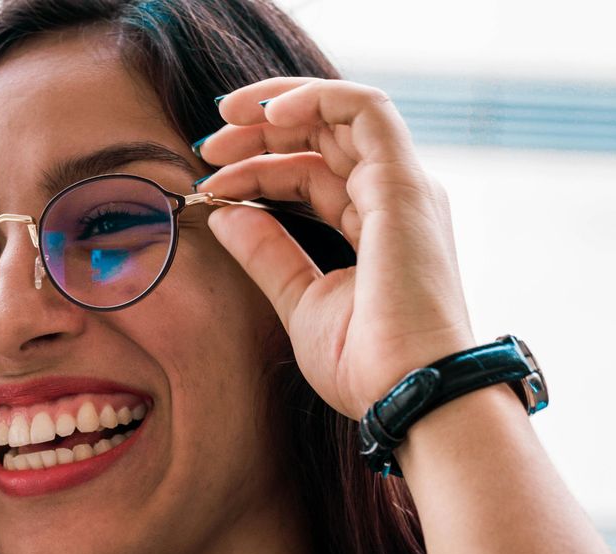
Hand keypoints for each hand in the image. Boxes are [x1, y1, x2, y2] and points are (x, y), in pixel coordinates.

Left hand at [196, 77, 475, 418]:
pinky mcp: (403, 185)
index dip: (255, 170)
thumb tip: (224, 212)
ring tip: (225, 119)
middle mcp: (393, 199)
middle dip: (259, 132)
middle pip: (322, 138)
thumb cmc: (366, 365)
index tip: (208, 186)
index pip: (309, 173)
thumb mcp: (299, 300)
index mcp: (374, 225)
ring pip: (340, 114)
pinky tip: (266, 111)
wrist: (409, 394)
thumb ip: (266, 252)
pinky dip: (316, 97)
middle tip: (207, 146)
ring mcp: (402, 188)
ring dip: (279, 108)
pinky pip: (365, 109)